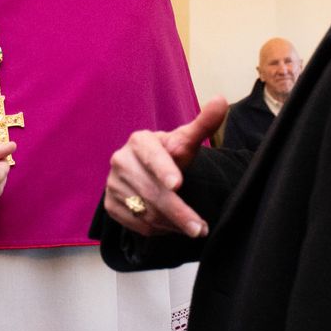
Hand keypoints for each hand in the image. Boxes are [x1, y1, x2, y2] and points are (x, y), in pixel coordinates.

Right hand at [103, 98, 227, 237]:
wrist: (145, 170)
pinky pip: (135, 223)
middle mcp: (121, 160)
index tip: (177, 184)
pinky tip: (171, 226)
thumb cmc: (169, 154)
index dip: (164, 170)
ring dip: (171, 224)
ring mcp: (112, 184)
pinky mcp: (109, 203)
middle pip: (151, 191)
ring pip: (144, 211)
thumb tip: (221, 101)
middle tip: (200, 229)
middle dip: (178, 213)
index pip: (152, 157)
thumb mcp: (185, 140)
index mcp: (139, 141)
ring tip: (192, 228)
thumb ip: (204, 124)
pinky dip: (156, 229)